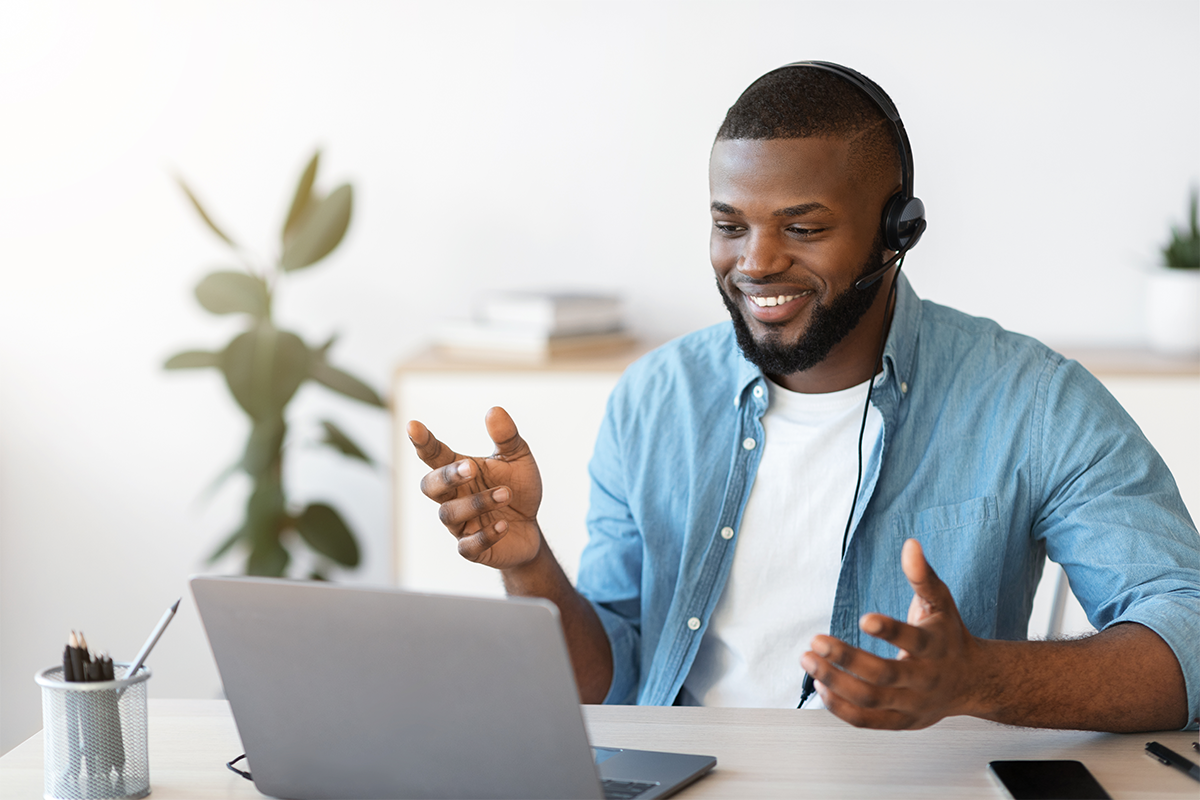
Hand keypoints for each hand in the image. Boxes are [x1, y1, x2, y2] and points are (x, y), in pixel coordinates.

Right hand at [407, 407, 543, 569]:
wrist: (531, 528)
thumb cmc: (517, 488)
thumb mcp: (518, 458)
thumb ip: (506, 436)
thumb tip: (495, 411)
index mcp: (459, 470)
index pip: (434, 455)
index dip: (422, 441)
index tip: (413, 425)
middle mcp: (453, 497)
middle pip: (429, 486)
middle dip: (446, 477)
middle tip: (471, 468)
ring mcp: (460, 524)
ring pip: (449, 514)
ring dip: (477, 503)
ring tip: (506, 494)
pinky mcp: (472, 549)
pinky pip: (467, 546)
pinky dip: (485, 535)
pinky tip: (503, 524)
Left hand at [800, 539, 981, 728]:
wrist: (973, 680)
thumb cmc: (949, 636)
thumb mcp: (941, 603)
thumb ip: (923, 576)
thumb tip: (910, 545)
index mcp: (937, 647)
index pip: (914, 641)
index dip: (890, 630)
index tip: (864, 618)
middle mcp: (926, 679)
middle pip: (885, 675)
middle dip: (847, 658)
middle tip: (817, 641)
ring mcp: (913, 704)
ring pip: (871, 700)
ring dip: (835, 683)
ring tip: (809, 662)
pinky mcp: (901, 721)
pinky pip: (867, 721)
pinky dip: (840, 708)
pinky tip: (821, 687)